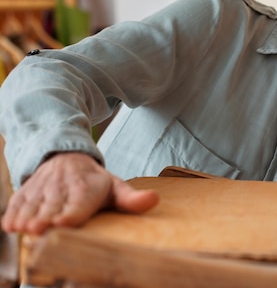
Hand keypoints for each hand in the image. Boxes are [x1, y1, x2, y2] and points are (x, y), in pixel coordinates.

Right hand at [1, 152, 158, 234]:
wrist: (65, 157)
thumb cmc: (93, 180)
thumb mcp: (115, 186)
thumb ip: (131, 198)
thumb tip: (154, 200)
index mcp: (87, 187)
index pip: (80, 201)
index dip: (72, 212)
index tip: (66, 221)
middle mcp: (63, 187)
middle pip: (54, 206)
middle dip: (47, 217)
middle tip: (41, 229)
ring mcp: (43, 189)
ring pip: (34, 204)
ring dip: (28, 216)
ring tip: (26, 228)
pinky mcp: (27, 192)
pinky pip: (17, 202)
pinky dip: (13, 213)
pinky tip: (11, 225)